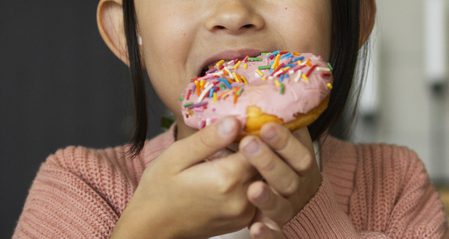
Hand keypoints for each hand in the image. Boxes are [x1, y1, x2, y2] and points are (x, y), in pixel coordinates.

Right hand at [112, 117, 257, 238]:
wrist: (153, 228)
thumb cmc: (160, 189)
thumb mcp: (177, 156)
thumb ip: (209, 139)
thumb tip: (237, 120)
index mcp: (227, 178)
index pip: (261, 146)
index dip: (257, 129)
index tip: (249, 118)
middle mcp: (242, 198)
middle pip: (266, 163)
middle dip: (261, 145)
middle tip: (247, 130)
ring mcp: (245, 212)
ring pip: (265, 178)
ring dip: (258, 162)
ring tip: (239, 149)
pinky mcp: (244, 220)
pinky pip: (259, 193)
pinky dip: (253, 178)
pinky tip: (236, 168)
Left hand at [239, 123, 321, 237]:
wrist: (307, 210)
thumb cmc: (290, 170)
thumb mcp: (293, 149)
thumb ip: (286, 130)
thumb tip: (274, 96)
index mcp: (302, 167)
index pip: (300, 153)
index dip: (284, 141)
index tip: (265, 125)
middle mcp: (299, 189)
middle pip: (289, 178)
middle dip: (269, 161)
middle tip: (248, 144)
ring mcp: (291, 212)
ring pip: (283, 207)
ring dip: (269, 197)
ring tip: (253, 188)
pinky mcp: (282, 231)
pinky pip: (278, 236)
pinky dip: (268, 234)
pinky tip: (255, 229)